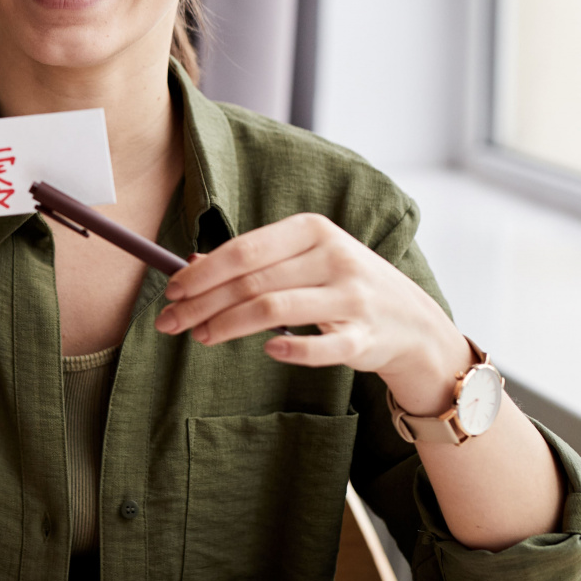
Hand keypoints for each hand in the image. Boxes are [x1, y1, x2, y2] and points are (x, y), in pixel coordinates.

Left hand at [155, 213, 469, 412]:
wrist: (411, 321)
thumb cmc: (342, 285)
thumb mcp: (304, 260)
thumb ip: (254, 261)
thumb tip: (191, 264)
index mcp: (313, 230)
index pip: (244, 250)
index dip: (202, 273)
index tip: (171, 291)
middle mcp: (334, 257)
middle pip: (252, 281)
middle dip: (202, 303)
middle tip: (169, 322)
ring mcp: (352, 297)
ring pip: (275, 309)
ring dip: (228, 325)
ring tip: (199, 336)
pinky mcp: (365, 336)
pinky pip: (322, 346)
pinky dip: (292, 349)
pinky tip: (267, 350)